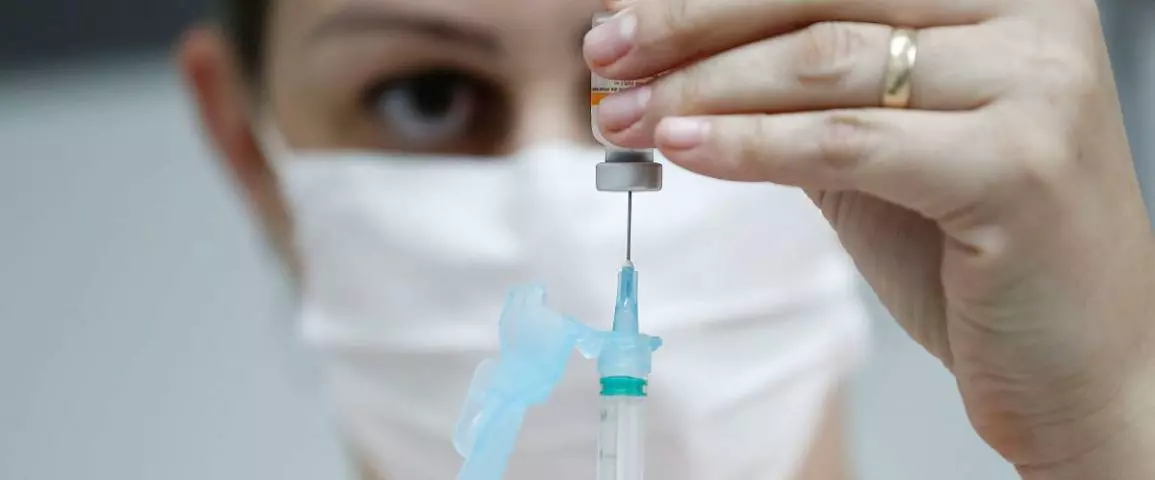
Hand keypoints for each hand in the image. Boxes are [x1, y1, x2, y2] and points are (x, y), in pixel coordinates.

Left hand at [585, 0, 1154, 475]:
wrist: (1076, 360)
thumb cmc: (971, 249)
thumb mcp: (876, 146)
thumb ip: (795, 92)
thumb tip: (670, 54)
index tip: (622, 22)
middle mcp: (1030, 13)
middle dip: (689, 27)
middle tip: (605, 58)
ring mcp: (1036, 83)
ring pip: (823, 64)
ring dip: (701, 89)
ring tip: (626, 116)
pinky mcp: (1020, 165)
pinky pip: (847, 142)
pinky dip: (751, 144)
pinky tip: (685, 148)